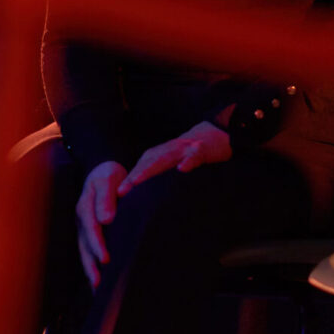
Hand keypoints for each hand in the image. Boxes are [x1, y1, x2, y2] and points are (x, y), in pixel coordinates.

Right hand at [75, 161, 125, 288]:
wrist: (103, 171)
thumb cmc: (109, 174)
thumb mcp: (109, 179)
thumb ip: (106, 197)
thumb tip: (106, 219)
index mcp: (85, 206)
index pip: (91, 228)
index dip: (97, 245)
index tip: (105, 259)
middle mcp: (80, 219)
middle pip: (84, 245)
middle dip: (90, 264)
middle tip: (98, 283)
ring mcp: (82, 226)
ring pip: (84, 251)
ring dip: (89, 269)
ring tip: (96, 288)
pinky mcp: (87, 231)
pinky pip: (87, 250)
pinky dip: (91, 264)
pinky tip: (97, 279)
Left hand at [118, 121, 232, 195]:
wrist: (216, 133)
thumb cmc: (193, 154)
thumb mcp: (175, 163)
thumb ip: (162, 174)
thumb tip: (147, 200)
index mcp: (162, 154)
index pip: (142, 166)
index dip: (129, 179)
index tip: (116, 194)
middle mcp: (170, 150)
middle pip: (149, 163)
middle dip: (134, 176)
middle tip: (121, 191)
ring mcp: (185, 148)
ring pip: (166, 158)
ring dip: (151, 169)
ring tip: (137, 181)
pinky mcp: (202, 149)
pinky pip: (194, 155)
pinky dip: (188, 161)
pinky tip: (182, 169)